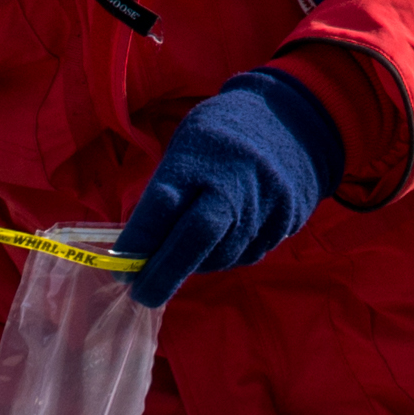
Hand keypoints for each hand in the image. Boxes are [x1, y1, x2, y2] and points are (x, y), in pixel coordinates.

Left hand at [112, 69, 339, 305]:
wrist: (294, 120)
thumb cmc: (222, 134)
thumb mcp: (188, 145)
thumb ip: (167, 191)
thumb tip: (139, 247)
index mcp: (200, 155)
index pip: (163, 204)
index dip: (139, 241)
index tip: (119, 267)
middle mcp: (234, 181)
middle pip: (196, 238)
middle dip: (164, 273)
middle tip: (142, 294)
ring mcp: (265, 204)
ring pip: (222, 256)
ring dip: (195, 265)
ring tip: (185, 252)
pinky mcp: (285, 222)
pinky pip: (246, 255)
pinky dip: (224, 256)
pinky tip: (222, 238)